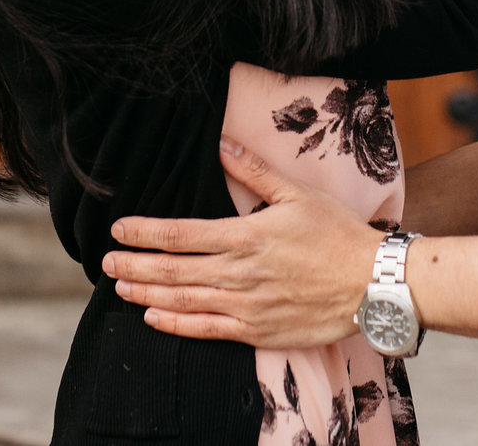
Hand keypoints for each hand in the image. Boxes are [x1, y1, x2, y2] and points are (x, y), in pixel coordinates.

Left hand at [105, 136, 381, 347]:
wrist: (371, 284)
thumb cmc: (337, 235)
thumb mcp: (297, 194)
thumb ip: (255, 173)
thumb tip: (223, 146)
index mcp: (246, 236)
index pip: (182, 234)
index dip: (146, 233)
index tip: (120, 230)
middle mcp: (239, 273)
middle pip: (174, 270)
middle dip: (136, 265)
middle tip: (106, 262)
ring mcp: (246, 305)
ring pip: (184, 300)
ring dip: (147, 293)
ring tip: (120, 288)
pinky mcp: (257, 331)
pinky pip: (207, 329)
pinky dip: (176, 324)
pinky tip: (153, 318)